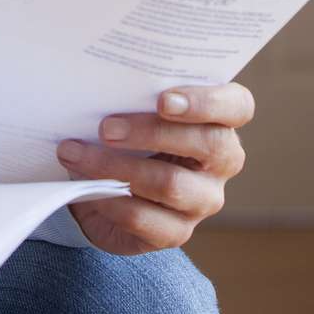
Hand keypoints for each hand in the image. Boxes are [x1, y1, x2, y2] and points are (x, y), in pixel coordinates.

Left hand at [56, 82, 253, 255]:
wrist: (108, 186)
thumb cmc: (128, 132)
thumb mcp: (135, 107)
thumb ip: (135, 92)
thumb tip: (98, 81)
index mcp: (222, 120)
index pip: (237, 106)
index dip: (207, 102)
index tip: (163, 99)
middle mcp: (223, 161)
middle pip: (207, 144)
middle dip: (151, 132)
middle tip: (105, 127)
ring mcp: (204, 199)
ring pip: (171, 184)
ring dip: (116, 167)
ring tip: (75, 154)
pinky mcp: (177, 232)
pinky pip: (144, 218)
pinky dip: (110, 201)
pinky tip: (85, 188)